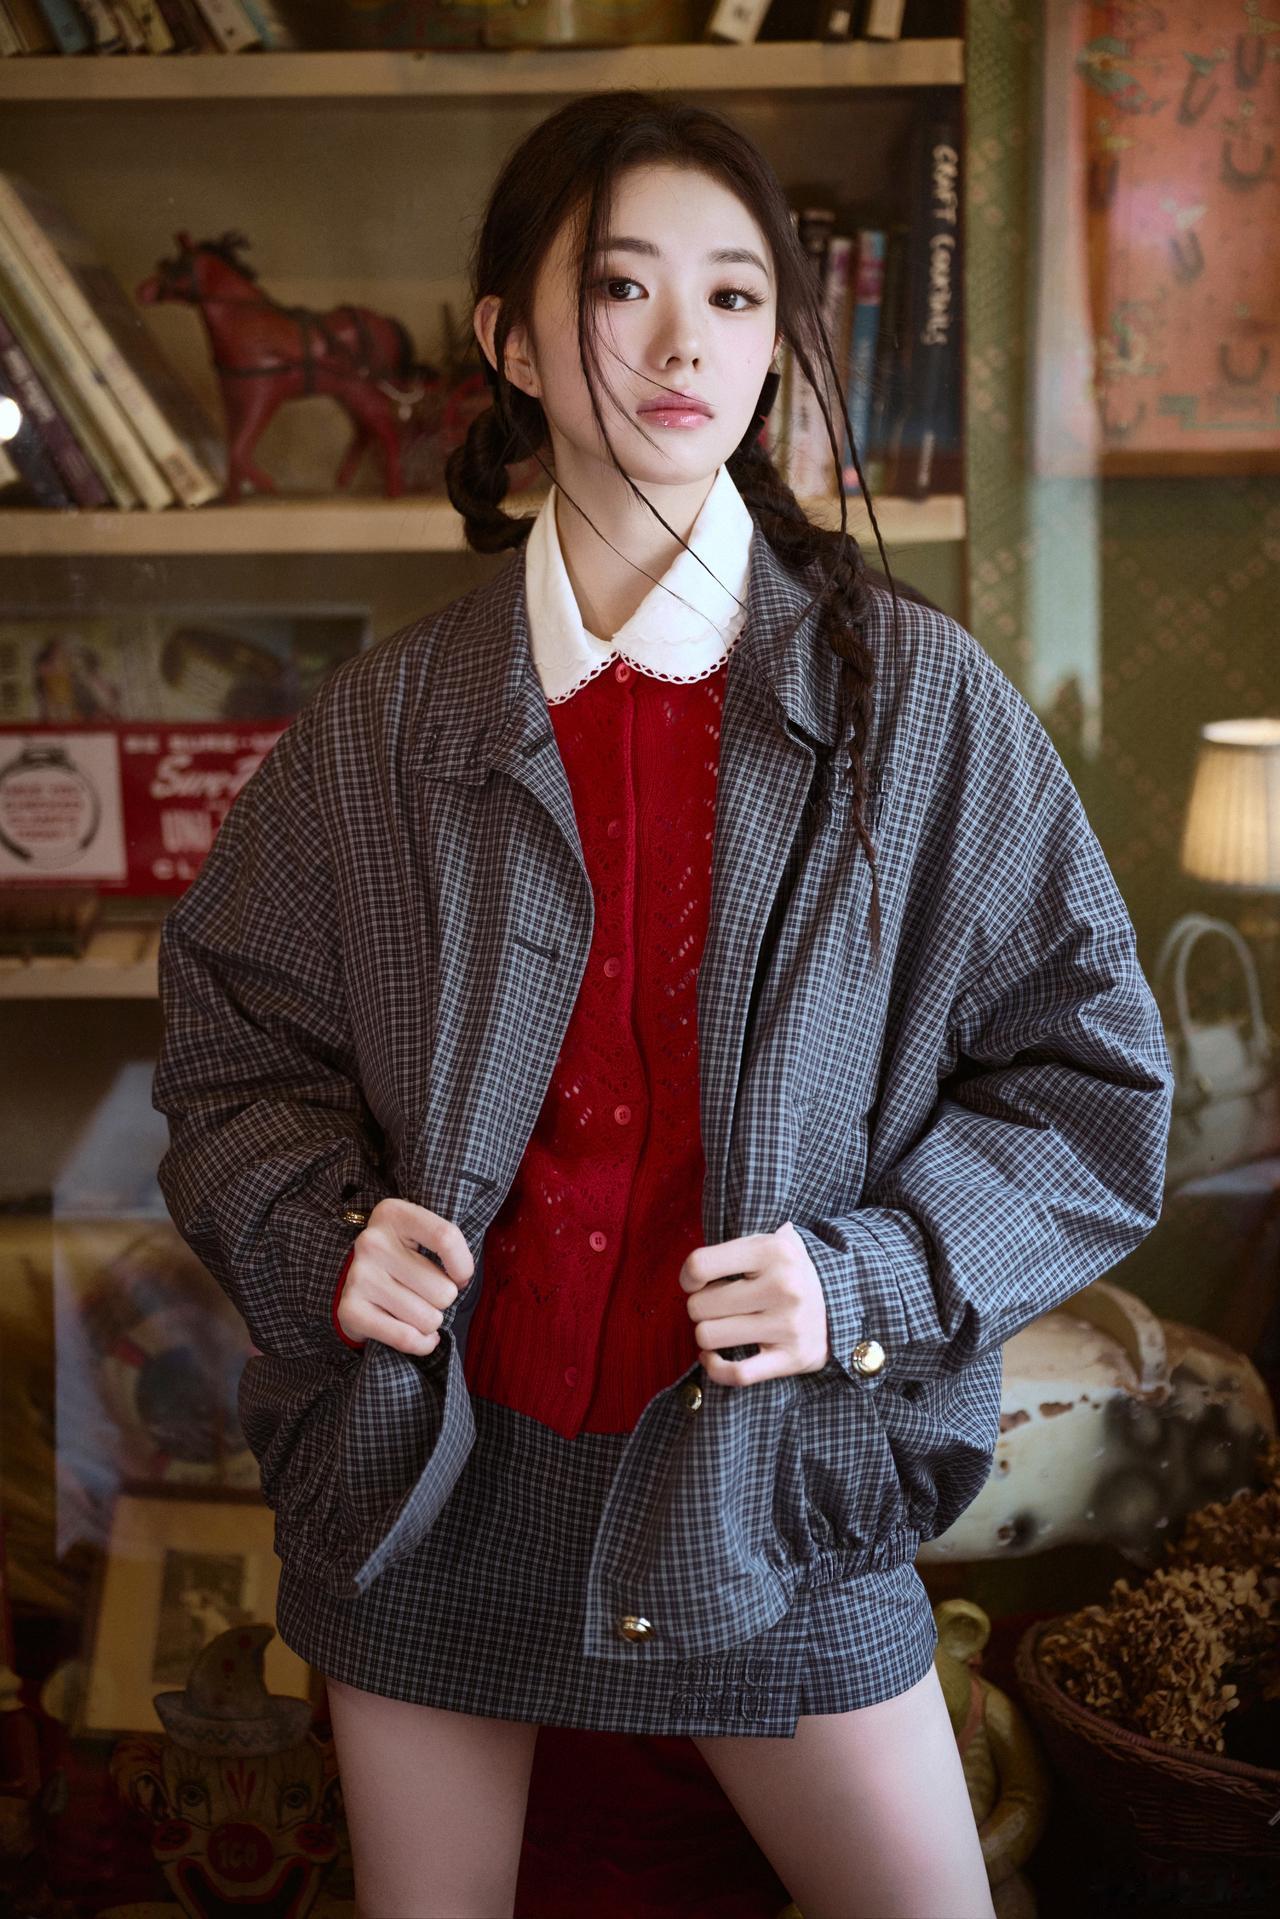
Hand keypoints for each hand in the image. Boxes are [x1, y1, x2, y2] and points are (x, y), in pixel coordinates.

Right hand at [337, 1196, 474, 1355]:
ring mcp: (358, 1277)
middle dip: (444, 1300)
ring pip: (428, 1318)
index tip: (460, 1276)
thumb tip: (460, 1281)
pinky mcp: (349, 1310)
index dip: (463, 1266)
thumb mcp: (424, 1237)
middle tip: (426, 1293)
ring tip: (414, 1308)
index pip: (446, 1238)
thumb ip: (448, 1246)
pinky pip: (406, 1338)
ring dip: (430, 1321)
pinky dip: (421, 1343)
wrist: (361, 1283)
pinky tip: (418, 1335)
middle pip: (443, 1289)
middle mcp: (371, 1241)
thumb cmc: (406, 1258)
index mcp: (393, 1214)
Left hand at [678, 1220, 828, 1386]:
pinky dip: (715, 1368)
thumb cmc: (784, 1272)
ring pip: (709, 1337)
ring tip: (722, 1327)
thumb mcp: (765, 1245)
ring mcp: (789, 1324)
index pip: (699, 1265)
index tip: (696, 1283)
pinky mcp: (792, 1358)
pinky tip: (713, 1358)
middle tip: (718, 1306)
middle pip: (699, 1306)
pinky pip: (736, 1374)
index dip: (688, 1278)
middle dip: (700, 1308)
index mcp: (772, 1251)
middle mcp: (783, 1286)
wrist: (838, 1301)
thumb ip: (728, 1251)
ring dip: (708, 1335)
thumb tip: (692, 1274)